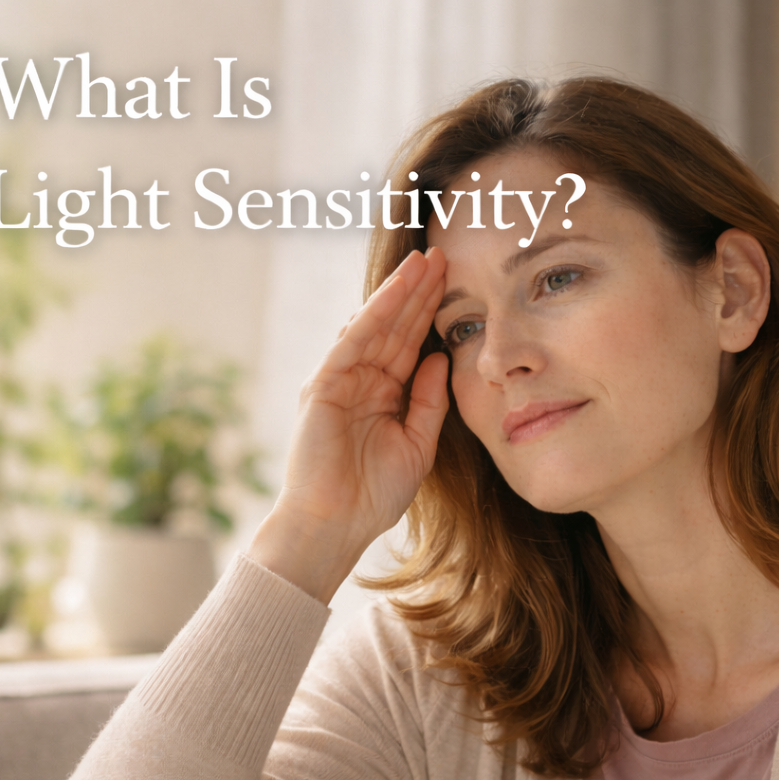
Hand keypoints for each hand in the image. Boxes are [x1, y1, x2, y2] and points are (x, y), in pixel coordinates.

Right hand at [250, 248, 448, 602]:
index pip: (409, 344)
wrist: (337, 525)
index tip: (455, 283)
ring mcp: (339, 379)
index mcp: (383, 394)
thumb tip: (437, 358)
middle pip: (394, 327)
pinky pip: (353, 341)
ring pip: (374, 325)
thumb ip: (428, 401)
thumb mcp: (417, 444)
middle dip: (418, 292)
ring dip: (399, 292)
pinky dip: (375, 314)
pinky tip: (397, 290)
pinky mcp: (323, 385)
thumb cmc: (374, 494)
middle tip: (444, 255)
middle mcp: (360, 380)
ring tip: (426, 261)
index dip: (430, 313)